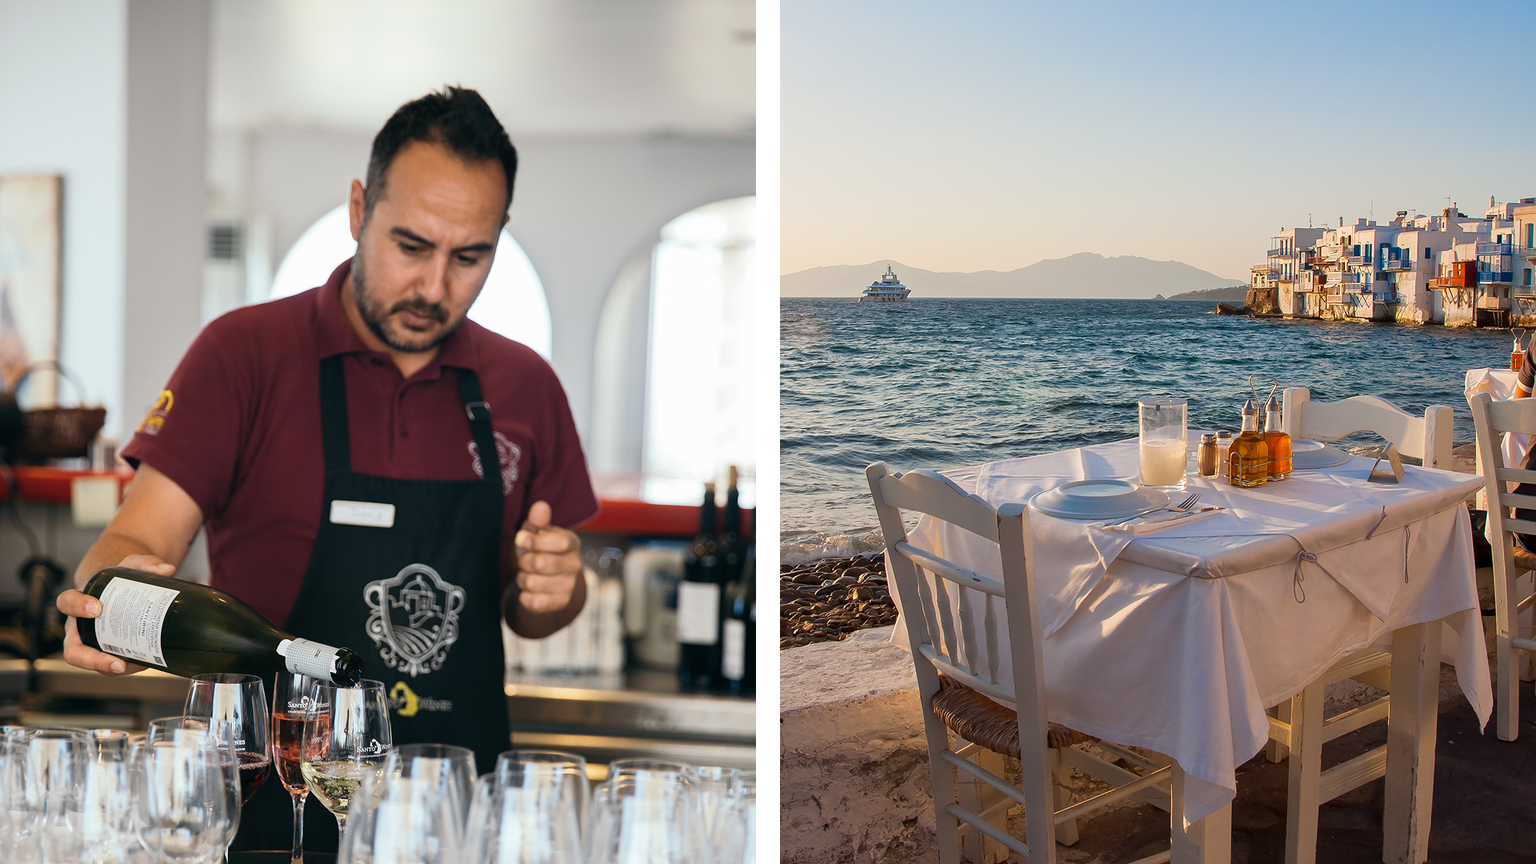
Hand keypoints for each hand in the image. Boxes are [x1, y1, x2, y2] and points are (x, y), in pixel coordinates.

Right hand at [58, 554, 175, 675]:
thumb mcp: (130, 566)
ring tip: (136, 665)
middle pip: (73, 651)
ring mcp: (92, 642)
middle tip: (116, 661)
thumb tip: (167, 569)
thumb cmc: (119, 580)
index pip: (67, 603)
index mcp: (78, 602)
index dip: (77, 607)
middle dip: (91, 659)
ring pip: (93, 662)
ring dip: (112, 668)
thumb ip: (146, 563)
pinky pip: (112, 664)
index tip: (96, 608)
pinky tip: (147, 661)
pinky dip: (129, 665)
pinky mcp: (108, 651)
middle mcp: (80, 627)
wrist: (124, 589)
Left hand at [513, 501, 580, 613]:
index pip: (560, 541)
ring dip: (522, 579)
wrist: (543, 582)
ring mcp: (569, 586)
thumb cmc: (537, 551)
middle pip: (539, 563)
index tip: (521, 539)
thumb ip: (537, 521)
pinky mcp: (560, 603)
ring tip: (528, 575)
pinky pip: (532, 601)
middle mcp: (575, 565)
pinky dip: (524, 596)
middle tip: (525, 561)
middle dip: (523, 561)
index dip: (536, 541)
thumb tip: (540, 506)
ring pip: (532, 583)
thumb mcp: (535, 534)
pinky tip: (530, 591)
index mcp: (572, 543)